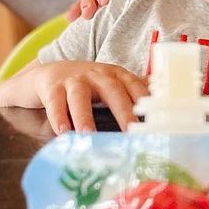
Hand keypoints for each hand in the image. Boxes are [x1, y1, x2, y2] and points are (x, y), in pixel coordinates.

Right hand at [0, 61, 148, 133]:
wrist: (46, 74)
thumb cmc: (85, 85)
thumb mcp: (109, 85)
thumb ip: (131, 94)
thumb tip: (162, 106)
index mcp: (115, 75)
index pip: (134, 85)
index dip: (146, 100)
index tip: (156, 119)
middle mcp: (96, 74)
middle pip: (112, 90)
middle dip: (123, 111)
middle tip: (130, 131)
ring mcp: (73, 78)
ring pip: (80, 96)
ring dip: (85, 116)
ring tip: (89, 135)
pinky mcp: (51, 86)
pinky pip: (55, 101)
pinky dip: (58, 116)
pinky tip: (62, 131)